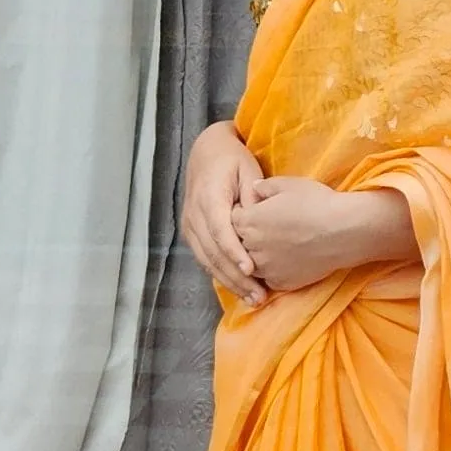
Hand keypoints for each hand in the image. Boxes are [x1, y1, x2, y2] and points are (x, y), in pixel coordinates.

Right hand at [181, 121, 267, 297]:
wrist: (207, 152)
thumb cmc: (233, 159)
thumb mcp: (248, 170)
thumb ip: (253, 197)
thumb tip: (261, 225)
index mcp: (209, 197)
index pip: (220, 230)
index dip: (234, 252)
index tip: (251, 269)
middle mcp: (194, 214)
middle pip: (213, 252)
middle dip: (236, 276)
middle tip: (259, 295)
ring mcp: (189, 225)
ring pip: (207, 260)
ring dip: (229, 282)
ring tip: (252, 299)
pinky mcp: (191, 233)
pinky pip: (204, 258)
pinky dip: (221, 275)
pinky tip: (239, 288)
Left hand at [239, 173, 417, 293]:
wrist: (343, 231)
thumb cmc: (316, 203)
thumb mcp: (288, 184)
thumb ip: (264, 187)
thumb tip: (253, 189)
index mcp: (249, 221)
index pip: (231, 219)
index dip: (242, 213)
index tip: (253, 211)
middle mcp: (251, 247)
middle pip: (238, 243)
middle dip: (246, 236)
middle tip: (265, 229)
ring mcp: (266, 268)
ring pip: (251, 264)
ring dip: (257, 256)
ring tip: (275, 246)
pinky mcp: (281, 283)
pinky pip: (269, 278)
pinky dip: (273, 271)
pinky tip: (287, 260)